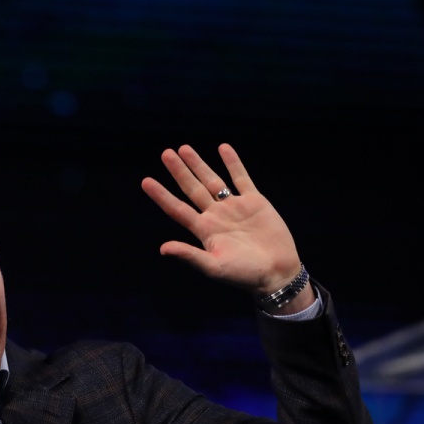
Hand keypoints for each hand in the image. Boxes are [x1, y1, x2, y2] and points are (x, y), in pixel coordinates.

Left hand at [141, 143, 308, 308]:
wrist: (278, 272)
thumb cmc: (245, 275)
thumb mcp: (214, 267)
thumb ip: (190, 256)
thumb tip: (163, 248)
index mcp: (204, 230)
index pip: (177, 209)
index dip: (161, 195)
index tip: (145, 181)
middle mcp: (216, 216)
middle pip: (192, 189)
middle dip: (179, 171)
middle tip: (166, 153)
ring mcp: (234, 207)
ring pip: (212, 180)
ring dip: (199, 164)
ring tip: (184, 148)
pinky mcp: (255, 202)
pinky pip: (241, 178)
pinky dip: (233, 163)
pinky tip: (223, 148)